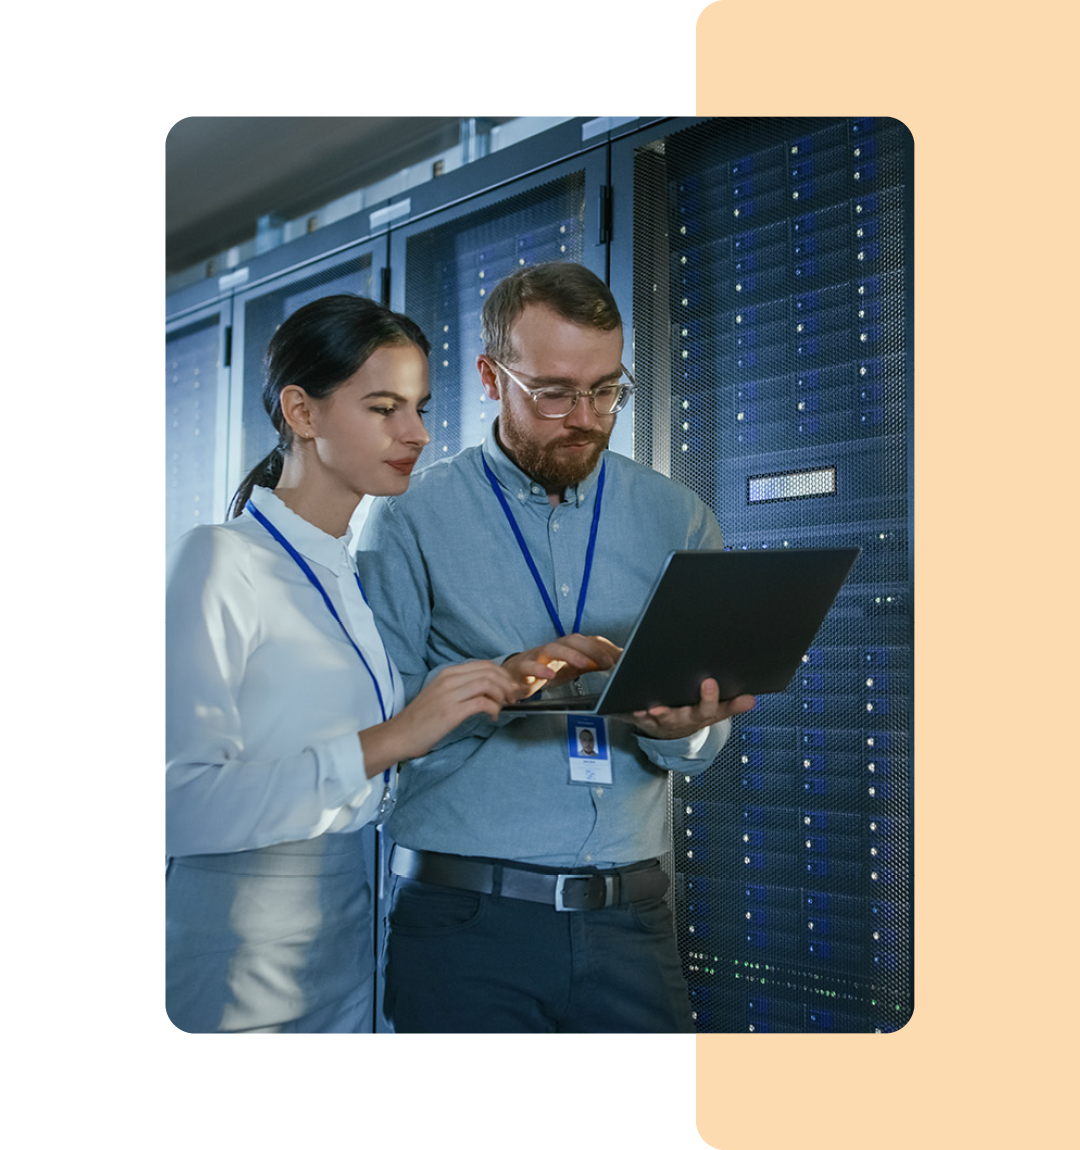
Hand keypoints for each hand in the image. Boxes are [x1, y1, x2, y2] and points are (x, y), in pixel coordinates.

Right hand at [359, 660, 523, 773]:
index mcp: (448, 673)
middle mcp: (449, 679)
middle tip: (513, 697)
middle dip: (507, 683)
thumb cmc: (421, 718)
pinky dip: (494, 709)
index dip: (503, 674)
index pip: (484, 664)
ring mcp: (449, 694)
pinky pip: (482, 703)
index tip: (510, 687)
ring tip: (504, 706)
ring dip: (502, 695)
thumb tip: (487, 690)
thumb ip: (461, 687)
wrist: (400, 734)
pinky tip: (492, 717)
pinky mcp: (451, 711)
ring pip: (488, 683)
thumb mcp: (441, 694)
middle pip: (489, 671)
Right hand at [503, 634, 622, 698]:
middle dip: (590, 649)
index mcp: (566, 647)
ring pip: (552, 649)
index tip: (619, 660)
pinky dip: (539, 670)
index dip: (603, 649)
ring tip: (583, 664)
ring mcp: (537, 656)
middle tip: (606, 663)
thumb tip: (616, 661)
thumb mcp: (572, 667)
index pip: (587, 641)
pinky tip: (549, 676)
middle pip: (572, 640)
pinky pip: (529, 666)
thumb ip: (593, 664)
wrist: (513, 677)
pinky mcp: (522, 667)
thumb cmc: (545, 669)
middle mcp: (553, 648)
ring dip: (569, 655)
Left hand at [616, 678, 755, 740]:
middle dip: (675, 710)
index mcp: (699, 715)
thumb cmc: (694, 714)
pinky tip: (627, 706)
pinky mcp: (642, 720)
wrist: (673, 735)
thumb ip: (733, 705)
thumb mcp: (715, 712)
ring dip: (652, 714)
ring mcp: (660, 722)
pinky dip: (630, 713)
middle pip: (680, 716)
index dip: (709, 697)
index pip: (708, 708)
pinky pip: (635, 717)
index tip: (709, 682)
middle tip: (666, 704)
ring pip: (656, 718)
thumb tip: (752, 700)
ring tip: (649, 708)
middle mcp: (680, 720)